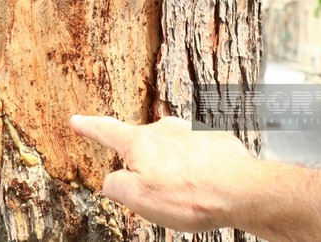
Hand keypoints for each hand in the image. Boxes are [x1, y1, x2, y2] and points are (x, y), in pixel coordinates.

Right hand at [69, 115, 259, 232]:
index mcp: (140, 142)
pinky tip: (208, 188)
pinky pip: (201, 156)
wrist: (243, 192)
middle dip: (146, 165)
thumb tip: (113, 181)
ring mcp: (193, 132)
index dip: (89, 127)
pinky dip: (200, 170)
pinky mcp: (218, 141)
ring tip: (188, 195)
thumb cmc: (188, 195)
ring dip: (176, 169)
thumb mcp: (137, 199)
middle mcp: (165, 129)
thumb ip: (115, 186)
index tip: (77, 121)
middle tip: (159, 193)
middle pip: (144, 145)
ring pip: (174, 151)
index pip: (106, 131)